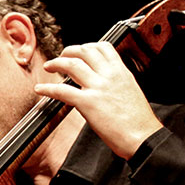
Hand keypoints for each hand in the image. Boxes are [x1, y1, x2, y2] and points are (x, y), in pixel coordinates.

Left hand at [37, 43, 163, 158]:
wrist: (143, 138)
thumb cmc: (140, 122)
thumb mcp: (132, 92)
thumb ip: (118, 83)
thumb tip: (105, 83)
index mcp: (122, 72)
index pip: (103, 47)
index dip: (88, 46)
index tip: (81, 52)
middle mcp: (109, 76)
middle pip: (85, 51)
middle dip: (69, 51)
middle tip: (62, 57)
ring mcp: (98, 88)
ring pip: (72, 65)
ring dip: (57, 63)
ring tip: (49, 66)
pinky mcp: (88, 103)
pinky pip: (62, 91)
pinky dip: (48, 88)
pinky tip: (41, 89)